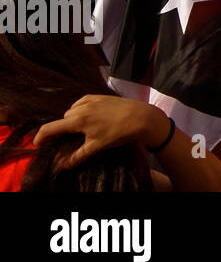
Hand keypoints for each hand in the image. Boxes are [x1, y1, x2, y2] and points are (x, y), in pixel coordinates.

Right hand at [34, 95, 169, 167]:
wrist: (141, 117)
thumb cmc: (119, 133)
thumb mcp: (96, 147)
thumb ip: (77, 156)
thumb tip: (63, 165)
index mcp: (78, 119)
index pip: (51, 127)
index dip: (41, 137)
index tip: (37, 144)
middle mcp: (82, 107)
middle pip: (62, 120)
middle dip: (62, 130)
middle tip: (67, 140)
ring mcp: (91, 99)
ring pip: (72, 110)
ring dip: (72, 119)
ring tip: (82, 130)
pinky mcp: (100, 96)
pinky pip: (82, 102)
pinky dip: (81, 110)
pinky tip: (90, 117)